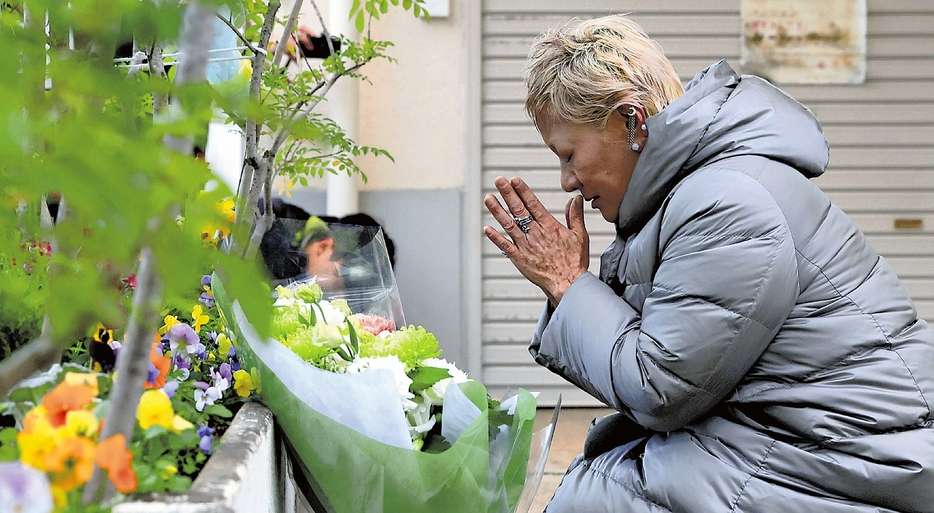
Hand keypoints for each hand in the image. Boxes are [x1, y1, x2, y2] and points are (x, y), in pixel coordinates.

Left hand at [483, 176, 588, 305]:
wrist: (569, 284)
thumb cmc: (575, 261)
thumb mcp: (580, 236)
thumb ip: (575, 215)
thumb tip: (575, 198)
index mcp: (550, 227)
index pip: (533, 204)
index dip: (523, 191)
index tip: (514, 179)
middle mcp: (535, 234)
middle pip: (519, 210)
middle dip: (508, 194)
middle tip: (498, 180)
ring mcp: (526, 246)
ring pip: (509, 225)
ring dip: (497, 211)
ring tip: (488, 198)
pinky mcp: (520, 259)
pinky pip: (505, 246)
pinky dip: (495, 237)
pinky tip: (486, 228)